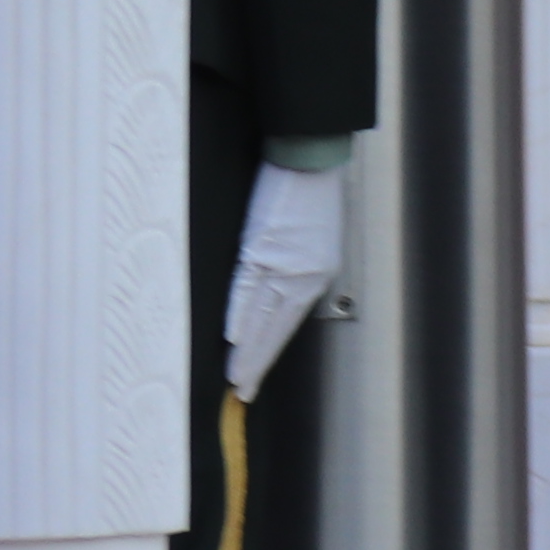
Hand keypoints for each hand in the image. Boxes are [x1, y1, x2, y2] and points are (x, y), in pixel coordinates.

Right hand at [225, 158, 346, 394]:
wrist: (310, 158)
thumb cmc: (313, 194)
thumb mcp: (316, 241)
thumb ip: (297, 271)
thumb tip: (274, 296)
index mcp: (317, 277)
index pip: (287, 325)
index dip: (271, 353)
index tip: (257, 377)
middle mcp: (302, 277)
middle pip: (274, 329)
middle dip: (258, 363)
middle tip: (243, 391)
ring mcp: (281, 264)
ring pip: (261, 317)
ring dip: (247, 350)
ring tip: (236, 376)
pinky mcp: (261, 247)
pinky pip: (247, 287)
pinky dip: (240, 313)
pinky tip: (233, 337)